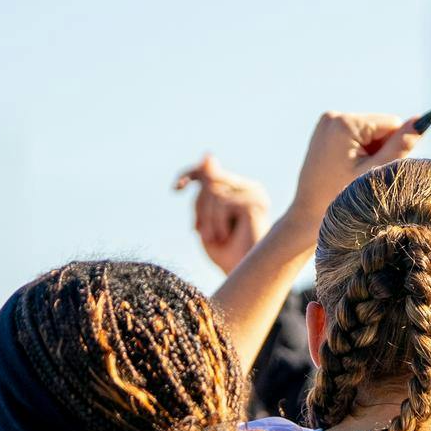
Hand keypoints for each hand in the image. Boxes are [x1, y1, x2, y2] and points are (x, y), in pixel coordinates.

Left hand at [174, 153, 271, 274]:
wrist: (241, 276)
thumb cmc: (225, 253)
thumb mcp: (207, 218)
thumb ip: (206, 190)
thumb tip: (209, 154)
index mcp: (242, 190)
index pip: (212, 170)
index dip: (191, 174)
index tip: (175, 188)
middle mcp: (252, 189)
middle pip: (210, 179)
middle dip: (199, 207)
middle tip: (201, 231)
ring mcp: (255, 194)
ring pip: (213, 191)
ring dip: (206, 218)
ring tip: (215, 238)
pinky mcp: (254, 203)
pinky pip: (220, 202)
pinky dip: (214, 222)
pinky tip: (224, 237)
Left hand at [289, 108, 430, 224]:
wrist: (307, 216)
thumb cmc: (341, 197)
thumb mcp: (376, 171)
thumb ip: (402, 144)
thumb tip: (426, 118)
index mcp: (345, 122)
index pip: (391, 124)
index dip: (392, 148)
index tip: (372, 169)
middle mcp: (333, 116)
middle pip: (379, 127)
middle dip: (379, 150)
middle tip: (361, 175)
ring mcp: (326, 122)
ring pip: (369, 133)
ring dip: (369, 152)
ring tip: (352, 174)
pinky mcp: (324, 131)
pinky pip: (356, 136)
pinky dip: (358, 151)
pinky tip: (345, 169)